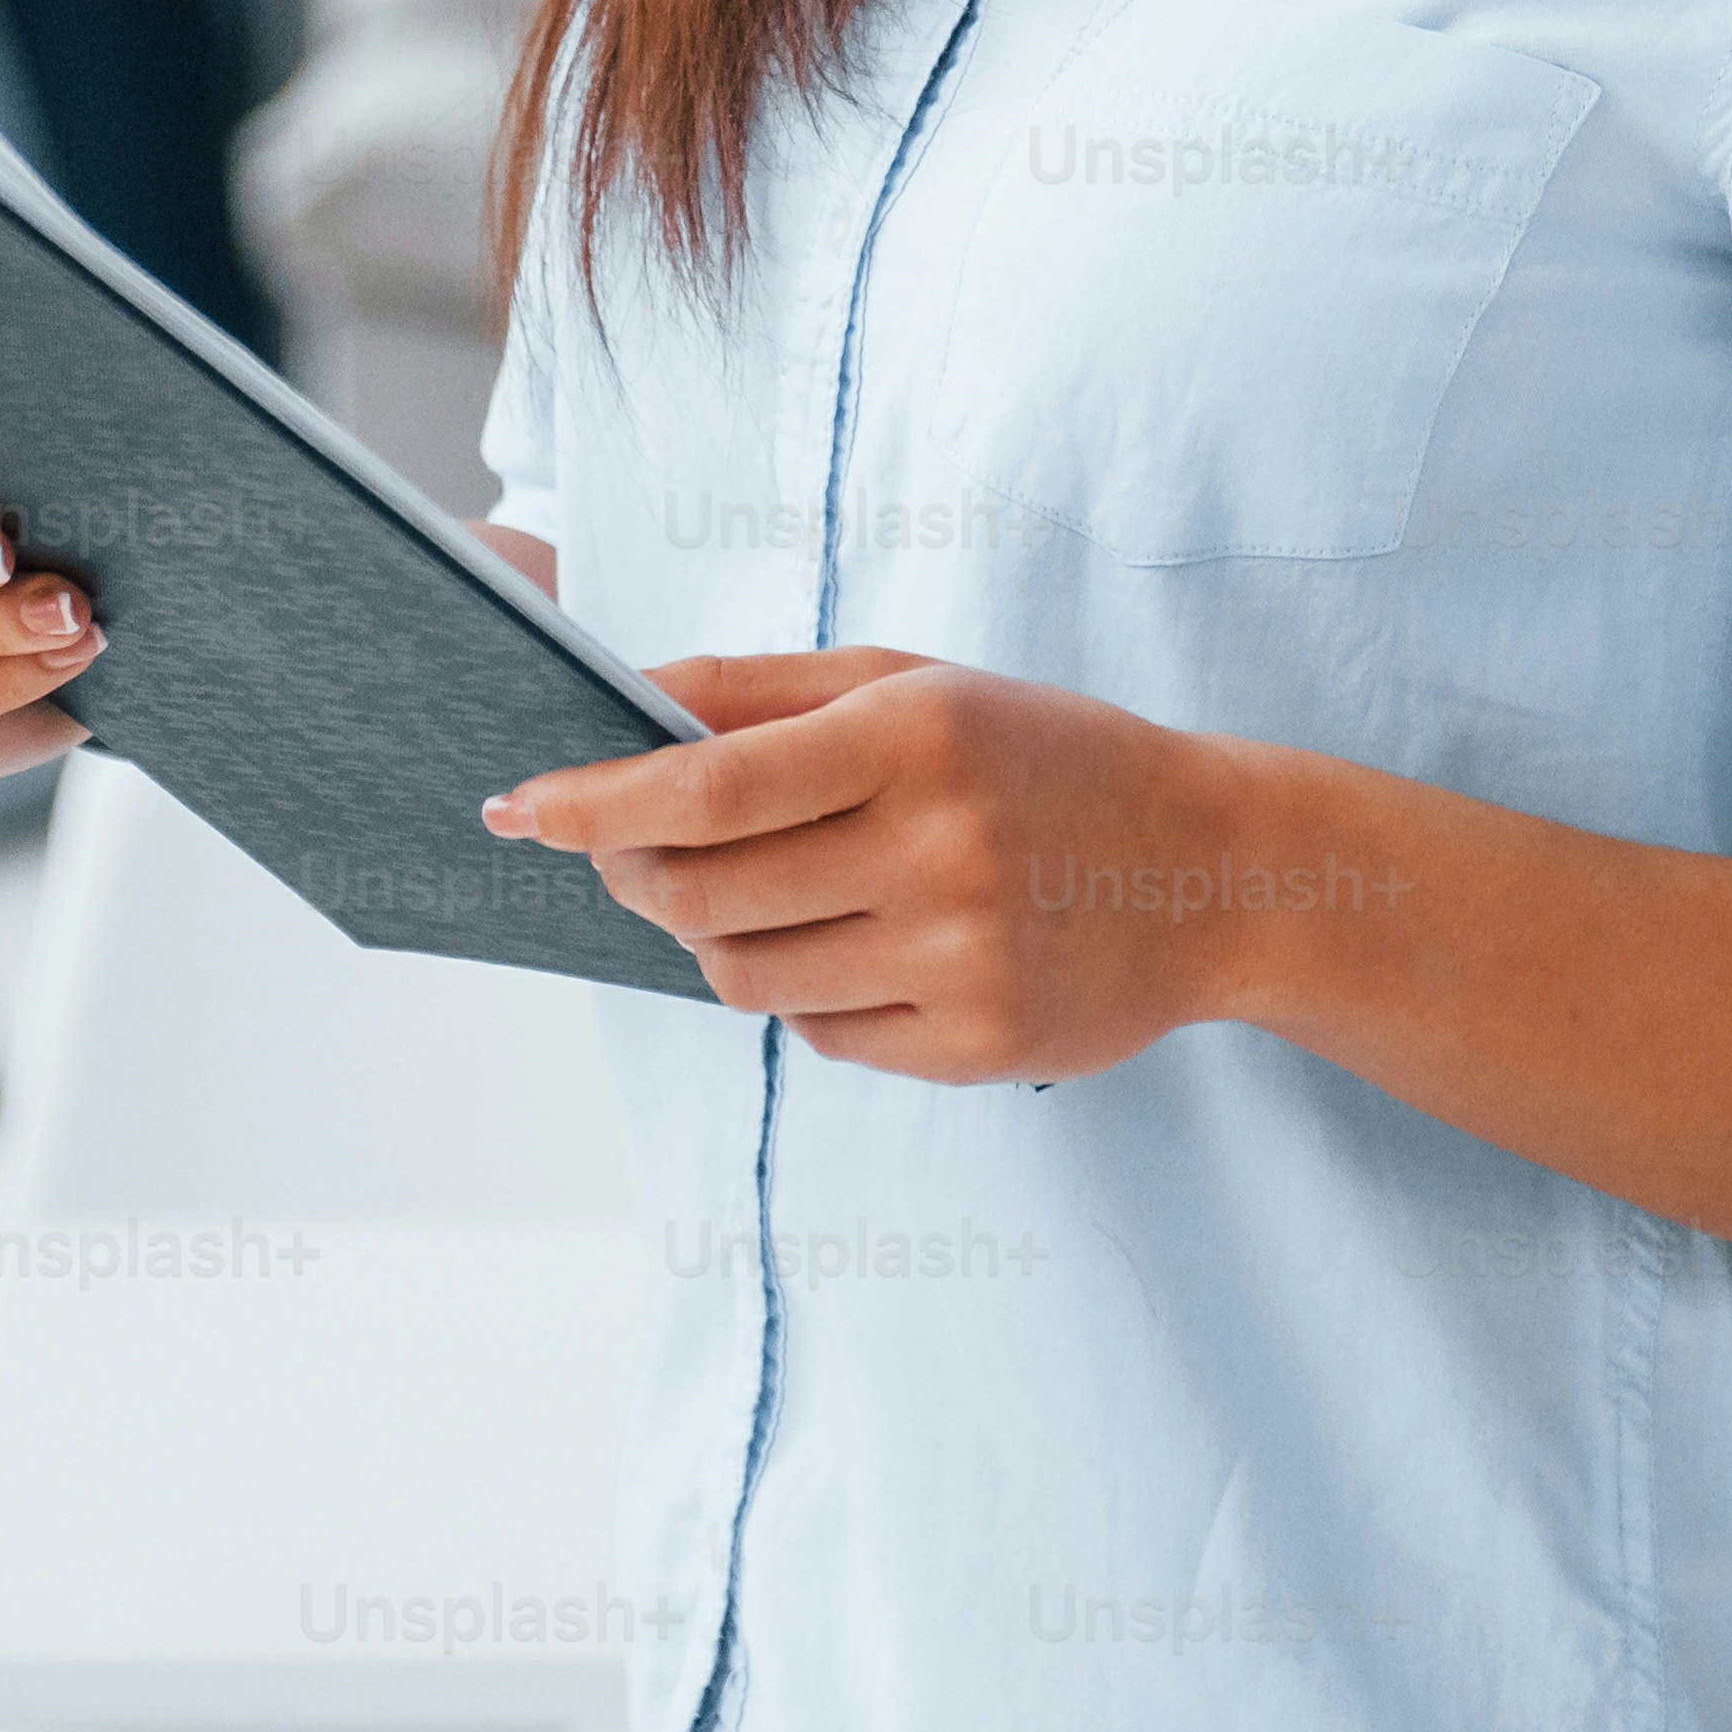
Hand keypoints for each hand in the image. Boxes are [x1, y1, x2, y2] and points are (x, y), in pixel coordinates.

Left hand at [485, 649, 1318, 1082]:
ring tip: (757, 896)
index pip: (705, 783)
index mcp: (916, 735)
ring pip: (747, 978)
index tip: (517, 805)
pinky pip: (821, 1036)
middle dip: (631, 876)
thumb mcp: (916, 682)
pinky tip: (857, 946)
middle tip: (617, 855)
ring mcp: (959, 960)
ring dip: (712, 941)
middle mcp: (937, 850)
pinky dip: (805, 992)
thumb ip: (761, 692)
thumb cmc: (1042, 755)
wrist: (1214, 869)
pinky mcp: (977, 1049)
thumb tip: (615, 708)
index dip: (592, 801)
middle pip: (702, 895)